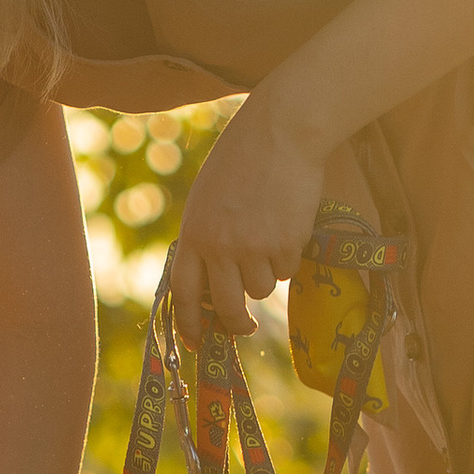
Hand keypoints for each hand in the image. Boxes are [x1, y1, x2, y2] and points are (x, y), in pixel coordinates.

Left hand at [168, 93, 331, 345]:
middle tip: (245, 327)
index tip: (195, 342)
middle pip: (226, 306)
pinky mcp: (285, 245)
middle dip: (236, 324)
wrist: (281, 131)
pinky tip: (288, 222)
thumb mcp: (209, 197)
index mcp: (194, 232)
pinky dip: (290, 255)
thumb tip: (213, 282)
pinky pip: (287, 271)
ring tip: (271, 234)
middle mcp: (219, 246)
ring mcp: (252, 248)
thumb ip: (207, 236)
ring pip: (262, 289)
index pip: (183, 291)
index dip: (188, 323)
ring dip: (268, 273)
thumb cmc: (245, 159)